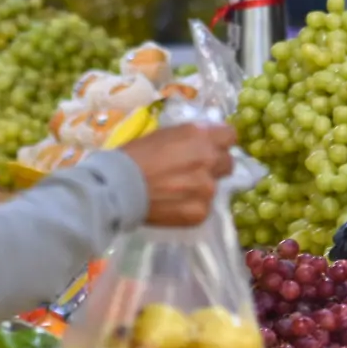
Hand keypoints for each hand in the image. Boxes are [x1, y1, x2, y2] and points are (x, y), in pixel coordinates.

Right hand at [120, 123, 237, 226]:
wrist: (116, 188)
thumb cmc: (134, 156)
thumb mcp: (164, 134)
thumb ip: (190, 138)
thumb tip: (204, 142)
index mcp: (200, 136)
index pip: (230, 136)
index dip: (219, 142)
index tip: (208, 148)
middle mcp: (209, 160)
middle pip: (228, 162)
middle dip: (214, 165)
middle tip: (193, 171)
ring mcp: (207, 189)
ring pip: (215, 187)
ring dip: (201, 188)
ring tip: (177, 191)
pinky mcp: (200, 213)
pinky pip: (204, 207)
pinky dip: (192, 206)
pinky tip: (173, 204)